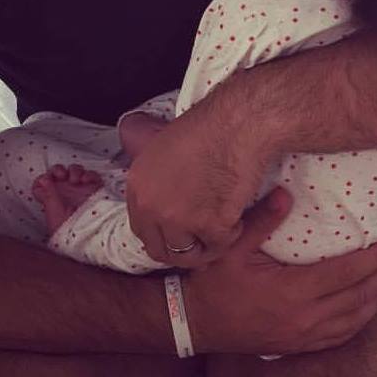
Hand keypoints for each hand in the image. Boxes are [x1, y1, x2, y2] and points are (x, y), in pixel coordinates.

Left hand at [125, 94, 269, 266]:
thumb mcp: (161, 144)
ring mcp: (180, 219)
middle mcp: (152, 206)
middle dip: (182, 249)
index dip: (162, 233)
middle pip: (161, 249)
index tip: (179, 232)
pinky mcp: (211, 225)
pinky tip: (239, 216)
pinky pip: (220, 245)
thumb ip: (154, 174)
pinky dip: (232, 234)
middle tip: (201, 239)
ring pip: (189, 254)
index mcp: (138, 186)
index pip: (142, 229)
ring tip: (222, 228)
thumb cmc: (207, 126)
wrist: (236, 123)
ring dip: (207, 245)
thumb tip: (144, 166)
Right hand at [184, 188, 376, 354]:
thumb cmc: (214, 282)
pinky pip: (340, 336)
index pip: (345, 274)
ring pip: (353, 319)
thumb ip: (262, 219)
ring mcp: (303, 336)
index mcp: (293, 292)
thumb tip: (285, 191)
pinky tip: (368, 307)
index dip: (373, 259)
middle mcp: (305, 318)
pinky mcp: (297, 345)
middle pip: (357, 297)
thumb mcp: (233, 246)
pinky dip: (360, 320)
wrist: (196, 323)